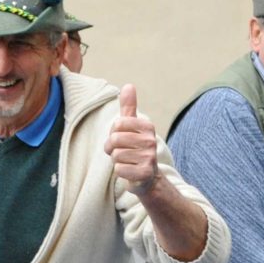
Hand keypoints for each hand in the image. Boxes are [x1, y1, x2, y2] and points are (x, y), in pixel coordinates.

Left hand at [104, 84, 165, 198]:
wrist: (147, 177)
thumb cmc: (135, 148)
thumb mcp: (131, 127)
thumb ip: (129, 107)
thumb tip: (128, 85)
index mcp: (147, 126)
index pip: (117, 124)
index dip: (113, 133)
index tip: (121, 139)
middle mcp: (151, 140)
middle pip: (115, 139)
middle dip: (112, 148)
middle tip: (121, 153)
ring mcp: (149, 157)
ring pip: (116, 155)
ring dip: (117, 160)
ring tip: (127, 162)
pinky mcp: (145, 173)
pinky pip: (119, 169)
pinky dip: (120, 172)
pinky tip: (130, 171)